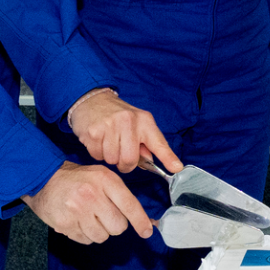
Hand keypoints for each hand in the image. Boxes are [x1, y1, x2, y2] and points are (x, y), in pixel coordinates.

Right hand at [23, 160, 153, 244]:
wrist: (44, 179)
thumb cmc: (78, 179)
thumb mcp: (102, 176)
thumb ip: (122, 196)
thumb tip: (145, 220)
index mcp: (105, 180)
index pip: (129, 205)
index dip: (141, 221)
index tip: (147, 231)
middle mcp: (92, 195)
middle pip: (118, 226)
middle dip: (114, 224)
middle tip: (103, 214)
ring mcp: (77, 211)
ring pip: (102, 236)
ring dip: (99, 230)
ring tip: (88, 216)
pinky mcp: (65, 224)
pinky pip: (86, 240)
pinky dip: (85, 234)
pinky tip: (78, 220)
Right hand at [67, 88, 181, 173]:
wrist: (93, 100)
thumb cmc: (118, 116)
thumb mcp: (137, 124)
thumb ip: (145, 144)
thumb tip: (149, 162)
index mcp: (145, 121)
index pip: (159, 143)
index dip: (168, 158)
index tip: (176, 168)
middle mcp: (129, 122)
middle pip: (130, 160)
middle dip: (125, 164)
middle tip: (121, 154)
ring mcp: (111, 125)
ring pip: (112, 160)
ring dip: (109, 157)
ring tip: (108, 143)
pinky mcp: (94, 131)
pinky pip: (97, 155)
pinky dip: (97, 153)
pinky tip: (99, 140)